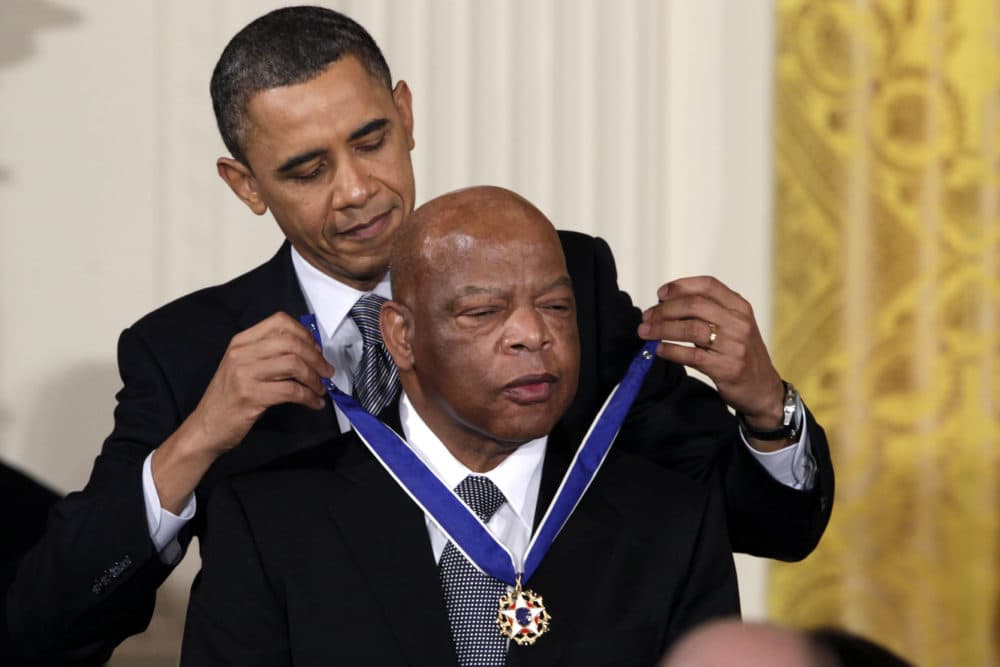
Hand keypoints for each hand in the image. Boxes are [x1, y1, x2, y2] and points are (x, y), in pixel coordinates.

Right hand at [188, 312, 334, 453]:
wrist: (206, 427)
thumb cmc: (229, 397)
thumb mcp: (243, 366)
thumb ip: (268, 353)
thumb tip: (308, 350)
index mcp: (241, 341)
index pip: (280, 322)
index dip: (305, 334)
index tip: (316, 350)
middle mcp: (241, 353)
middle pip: (291, 343)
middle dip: (316, 358)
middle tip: (326, 372)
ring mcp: (244, 374)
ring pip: (294, 364)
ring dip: (314, 378)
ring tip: (320, 389)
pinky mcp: (251, 396)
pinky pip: (291, 391)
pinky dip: (309, 397)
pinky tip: (314, 403)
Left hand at [638, 276, 784, 428]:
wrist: (762, 389)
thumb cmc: (741, 354)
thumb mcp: (734, 325)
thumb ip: (709, 312)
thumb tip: (665, 304)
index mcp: (740, 307)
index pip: (707, 286)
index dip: (680, 286)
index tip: (660, 294)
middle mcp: (738, 323)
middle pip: (694, 305)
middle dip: (664, 310)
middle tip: (647, 317)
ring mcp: (734, 345)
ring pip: (690, 329)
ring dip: (662, 329)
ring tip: (646, 332)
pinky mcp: (726, 367)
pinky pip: (691, 355)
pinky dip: (671, 351)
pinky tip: (659, 349)